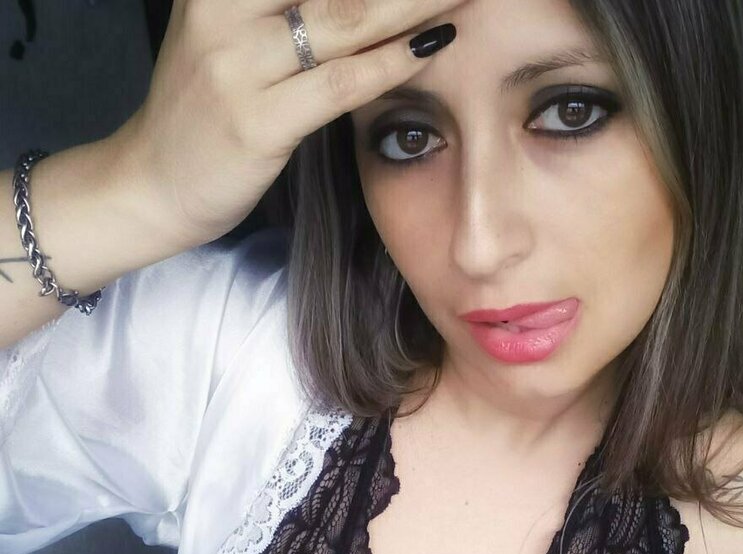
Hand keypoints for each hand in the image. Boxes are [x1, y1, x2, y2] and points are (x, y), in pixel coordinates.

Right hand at [110, 0, 462, 249]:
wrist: (149, 184)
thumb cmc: (202, 112)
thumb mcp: (228, 34)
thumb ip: (282, 6)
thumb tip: (365, 2)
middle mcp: (224, 11)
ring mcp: (236, 67)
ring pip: (346, 19)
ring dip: (415, 3)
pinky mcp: (255, 122)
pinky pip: (338, 84)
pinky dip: (390, 63)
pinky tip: (432, 45)